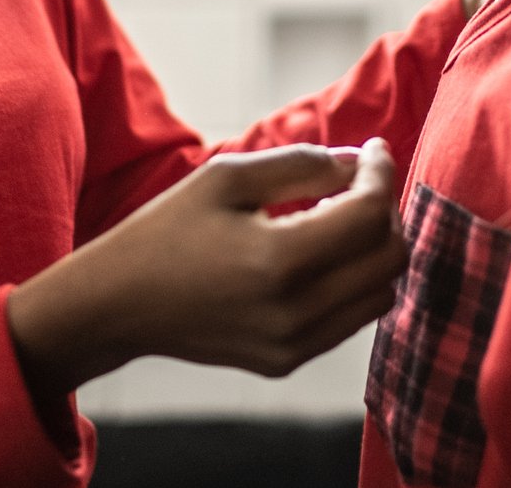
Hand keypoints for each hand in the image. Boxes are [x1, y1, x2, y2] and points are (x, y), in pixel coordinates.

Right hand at [6, 139, 406, 396]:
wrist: (120, 304)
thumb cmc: (168, 229)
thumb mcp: (228, 177)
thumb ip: (302, 164)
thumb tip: (359, 163)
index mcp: (279, 261)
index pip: (370, 215)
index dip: (381, 173)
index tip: (371, 148)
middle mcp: (296, 312)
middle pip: (390, 258)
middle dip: (386, 210)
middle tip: (358, 182)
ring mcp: (294, 345)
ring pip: (382, 293)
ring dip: (375, 249)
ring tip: (336, 217)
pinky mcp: (288, 361)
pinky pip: (353, 318)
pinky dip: (355, 282)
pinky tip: (319, 254)